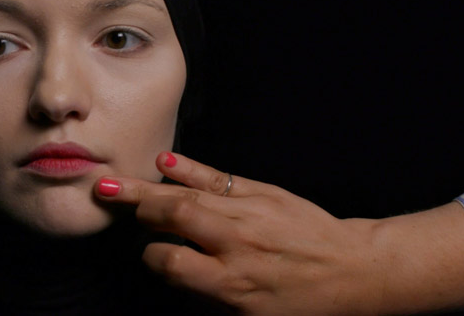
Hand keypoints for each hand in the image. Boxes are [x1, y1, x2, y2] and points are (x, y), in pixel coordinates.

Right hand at [94, 152, 386, 313]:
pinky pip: (219, 178)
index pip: (171, 262)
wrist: (358, 271)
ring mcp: (250, 214)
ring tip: (115, 180)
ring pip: (191, 195)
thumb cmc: (306, 304)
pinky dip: (190, 168)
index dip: (152, 256)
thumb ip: (209, 296)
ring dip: (149, 187)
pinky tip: (164, 161)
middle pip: (177, 217)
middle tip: (105, 194)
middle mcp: (237, 245)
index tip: (150, 254)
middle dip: (139, 207)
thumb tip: (170, 272)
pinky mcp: (264, 193)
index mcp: (233, 283)